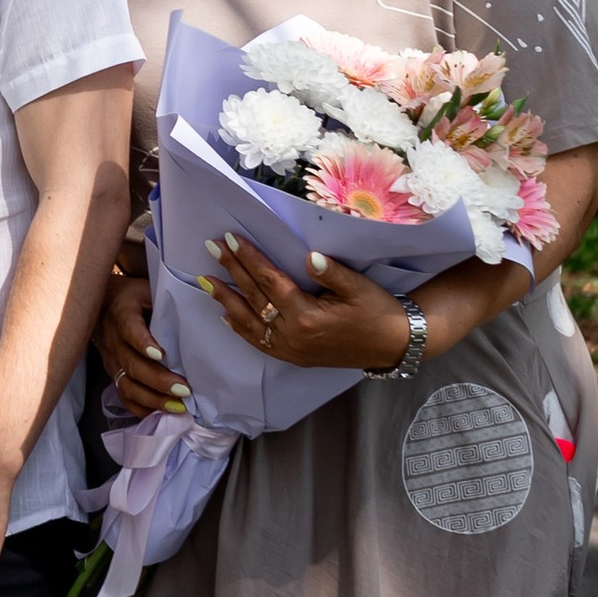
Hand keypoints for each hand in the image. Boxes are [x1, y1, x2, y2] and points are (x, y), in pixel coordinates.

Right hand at [96, 258, 187, 423]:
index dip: (142, 342)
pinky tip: (160, 415)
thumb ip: (166, 301)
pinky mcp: (112, 372)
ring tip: (177, 407)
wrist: (100, 303)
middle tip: (184, 389)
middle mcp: (112, 338)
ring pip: (127, 383)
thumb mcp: (147, 289)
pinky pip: (123, 394)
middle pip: (131, 363)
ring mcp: (110, 358)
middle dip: (158, 379)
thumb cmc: (134, 295)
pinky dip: (140, 408)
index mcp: (121, 311)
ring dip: (152, 398)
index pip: (129, 328)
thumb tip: (199, 314)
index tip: (160, 354)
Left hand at [196, 230, 413, 373]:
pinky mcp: (293, 357)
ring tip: (205, 281)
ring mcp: (290, 349)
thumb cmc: (377, 311)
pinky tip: (226, 315)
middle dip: (231, 271)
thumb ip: (333, 273)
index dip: (249, 258)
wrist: (392, 345)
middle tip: (212, 248)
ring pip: (249, 322)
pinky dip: (240, 328)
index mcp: (307, 316)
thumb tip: (310, 257)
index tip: (231, 239)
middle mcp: (292, 335)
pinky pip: (259, 343)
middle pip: (254, 298)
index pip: (269, 281)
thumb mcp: (359, 287)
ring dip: (226, 300)